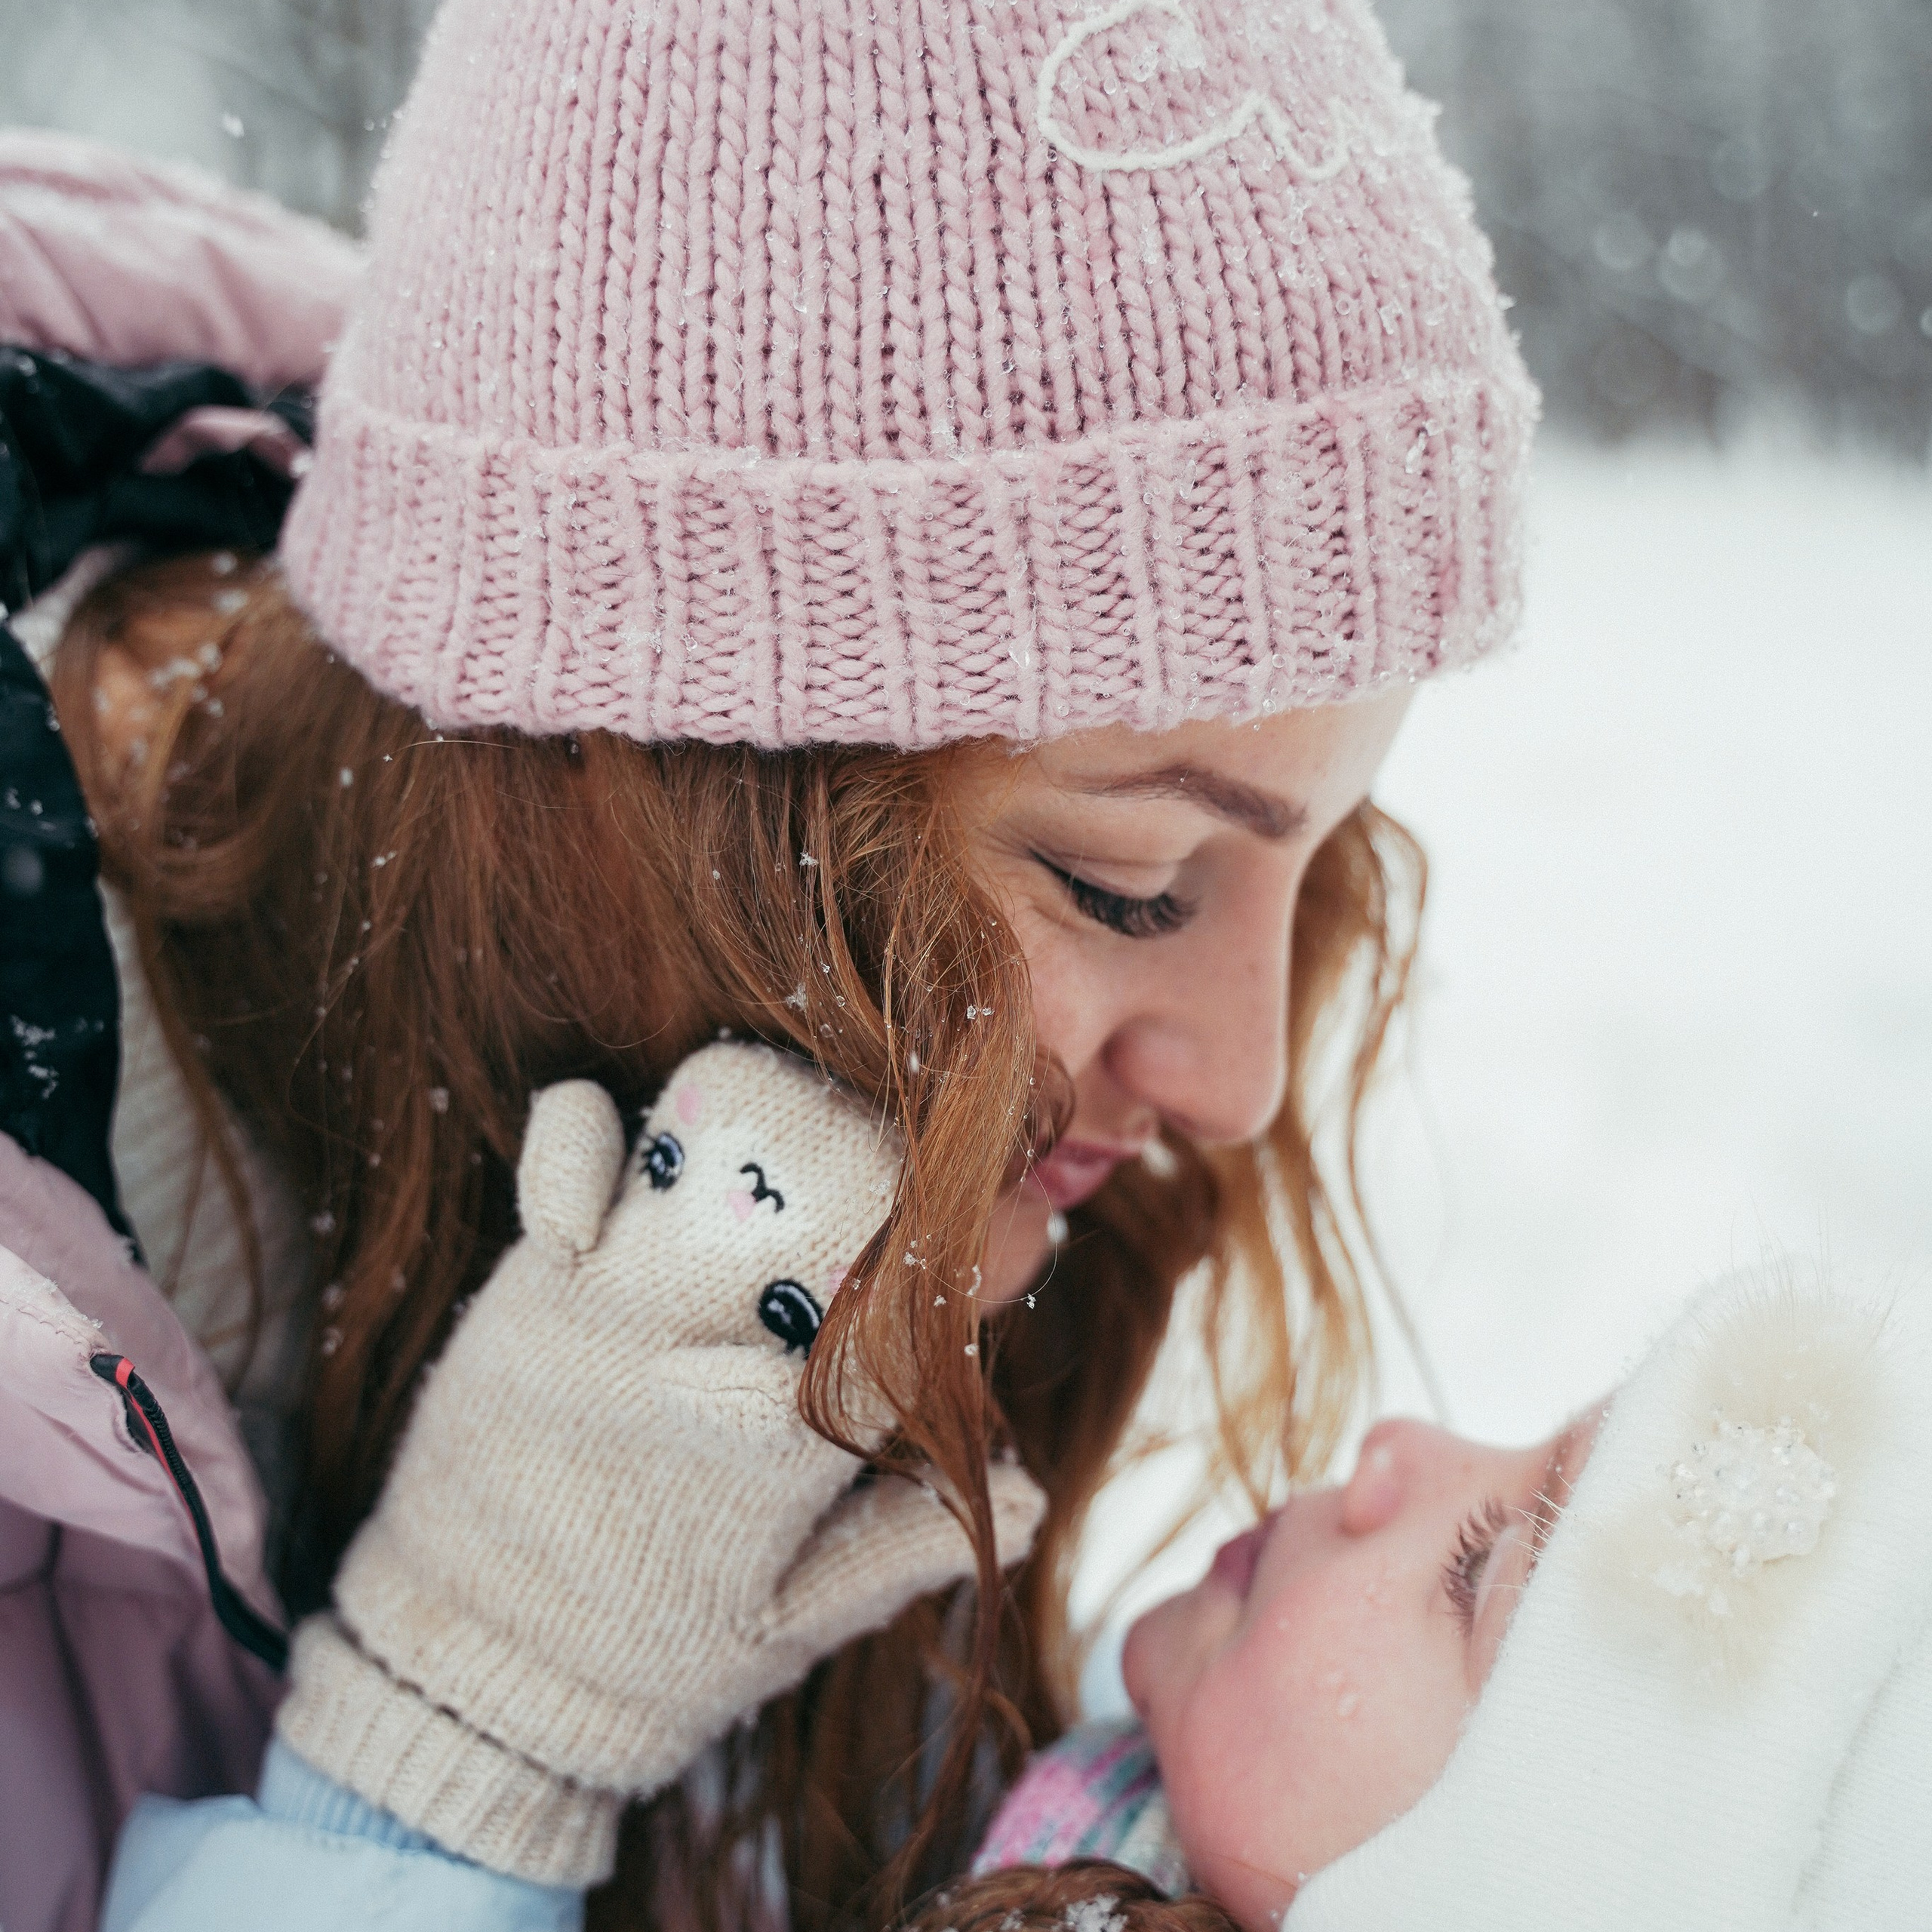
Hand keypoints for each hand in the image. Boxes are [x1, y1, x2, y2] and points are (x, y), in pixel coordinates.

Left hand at [276, 1042, 1043, 1884]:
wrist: (465, 1677)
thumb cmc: (650, 1655)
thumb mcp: (795, 1621)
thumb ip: (908, 1542)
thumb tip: (1028, 1494)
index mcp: (790, 1441)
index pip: (927, 1292)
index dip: (986, 1246)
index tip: (1003, 1233)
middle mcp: (707, 1351)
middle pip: (841, 1180)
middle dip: (888, 1160)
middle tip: (887, 1186)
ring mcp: (613, 1304)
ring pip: (724, 1146)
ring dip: (773, 1123)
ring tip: (781, 1156)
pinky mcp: (535, 1280)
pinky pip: (569, 1158)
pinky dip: (594, 1133)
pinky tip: (628, 1145)